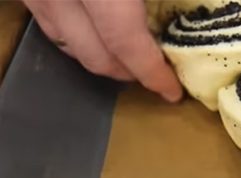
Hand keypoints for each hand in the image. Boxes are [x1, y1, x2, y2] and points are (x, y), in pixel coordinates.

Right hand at [23, 0, 182, 101]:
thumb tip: (190, 22)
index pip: (126, 45)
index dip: (152, 73)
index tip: (172, 92)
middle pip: (96, 56)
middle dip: (130, 73)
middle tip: (156, 76)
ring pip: (69, 46)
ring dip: (103, 60)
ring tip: (131, 59)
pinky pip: (50, 26)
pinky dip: (77, 39)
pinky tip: (98, 35)